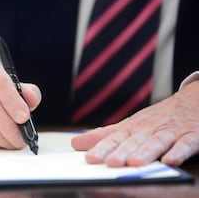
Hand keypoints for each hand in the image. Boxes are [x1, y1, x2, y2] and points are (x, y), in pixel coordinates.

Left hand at [71, 80, 198, 166]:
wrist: (193, 100)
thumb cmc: (157, 117)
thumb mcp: (129, 124)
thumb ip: (104, 136)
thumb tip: (76, 143)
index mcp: (133, 128)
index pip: (114, 139)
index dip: (103, 148)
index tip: (91, 158)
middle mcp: (149, 129)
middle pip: (134, 141)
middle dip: (121, 152)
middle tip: (110, 163)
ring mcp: (170, 132)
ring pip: (156, 142)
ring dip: (146, 152)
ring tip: (134, 162)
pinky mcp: (191, 135)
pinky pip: (185, 143)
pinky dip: (179, 151)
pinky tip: (171, 160)